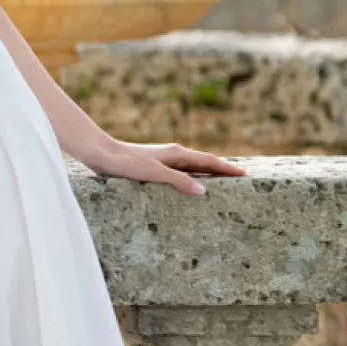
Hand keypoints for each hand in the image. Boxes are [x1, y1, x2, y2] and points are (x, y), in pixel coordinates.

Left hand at [84, 138, 246, 196]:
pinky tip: (187, 186)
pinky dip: (191, 178)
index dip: (226, 168)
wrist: (102, 154)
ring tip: (220, 183)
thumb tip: (204, 191)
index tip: (244, 174)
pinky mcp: (152, 167)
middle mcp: (173, 155)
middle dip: (221, 170)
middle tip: (239, 179)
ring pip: (191, 167)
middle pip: (203, 163)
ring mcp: (163, 160)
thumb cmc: (127, 163)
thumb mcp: (154, 173)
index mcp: (177, 154)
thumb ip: (179, 181)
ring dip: (207, 174)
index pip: (209, 162)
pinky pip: (179, 172)